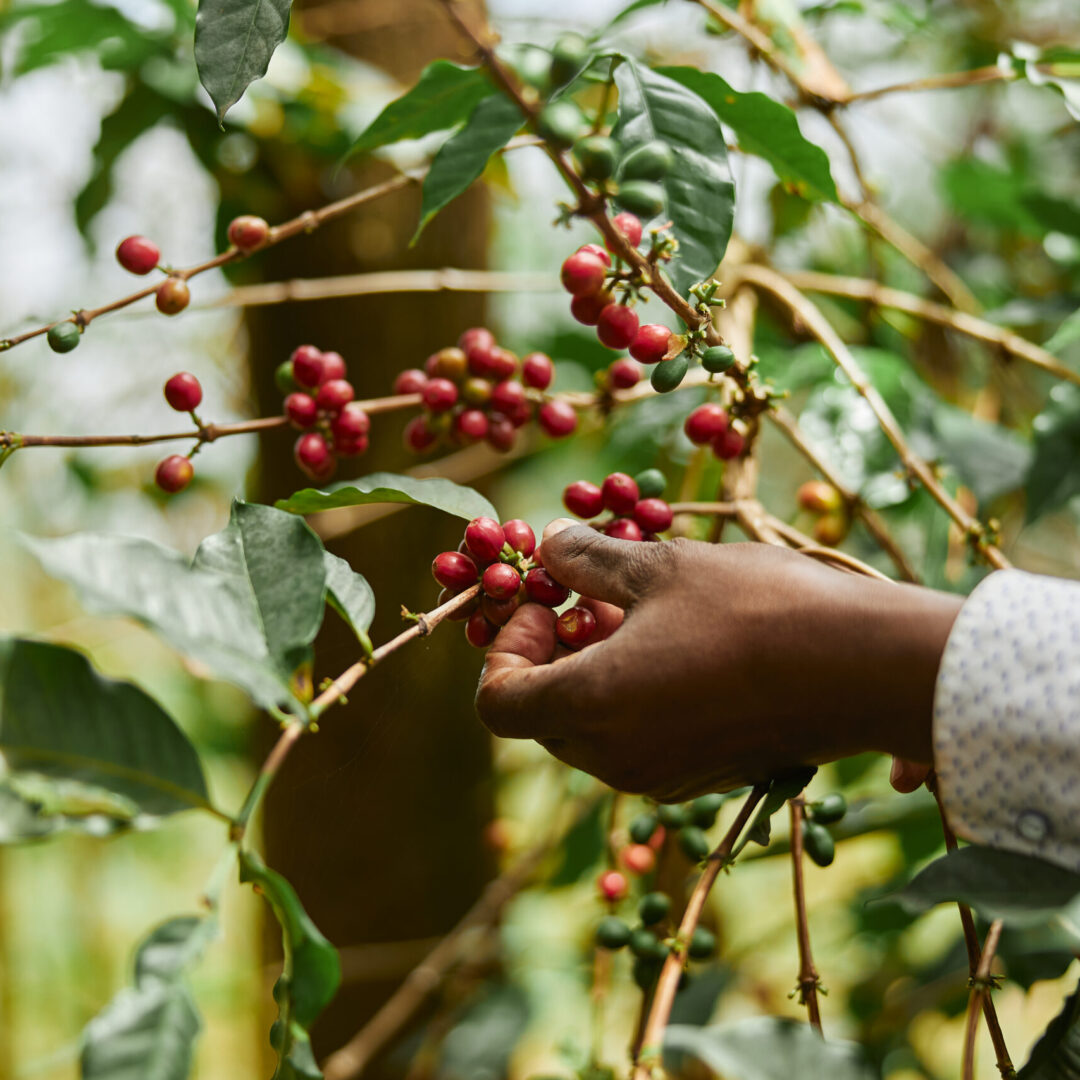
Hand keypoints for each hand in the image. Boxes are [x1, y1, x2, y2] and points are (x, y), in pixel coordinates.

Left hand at [476, 523, 961, 800]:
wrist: (866, 667)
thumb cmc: (755, 609)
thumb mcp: (660, 567)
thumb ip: (588, 560)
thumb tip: (549, 546)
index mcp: (591, 708)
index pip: (497, 700)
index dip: (504, 647)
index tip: (547, 604)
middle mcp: (616, 759)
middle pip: (541, 716)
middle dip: (551, 655)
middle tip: (590, 601)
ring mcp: (661, 777)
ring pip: (590, 731)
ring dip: (593, 674)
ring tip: (640, 616)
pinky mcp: (702, 778)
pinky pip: (637, 744)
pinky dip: (633, 700)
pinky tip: (680, 649)